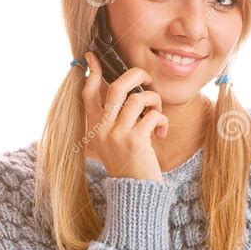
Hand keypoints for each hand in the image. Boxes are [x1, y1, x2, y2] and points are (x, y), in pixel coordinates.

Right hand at [81, 51, 168, 181]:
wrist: (135, 192)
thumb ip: (114, 120)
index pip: (88, 94)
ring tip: (157, 115)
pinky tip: (161, 133)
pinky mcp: (135, 140)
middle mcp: (102, 129)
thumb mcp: (113, 142)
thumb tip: (128, 93)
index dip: (91, 73)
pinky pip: (153, 116)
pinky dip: (162, 120)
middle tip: (147, 79)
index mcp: (95, 127)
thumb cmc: (128, 164)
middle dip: (136, 75)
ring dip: (154, 102)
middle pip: (117, 87)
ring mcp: (117, 134)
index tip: (93, 57)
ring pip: (138, 98)